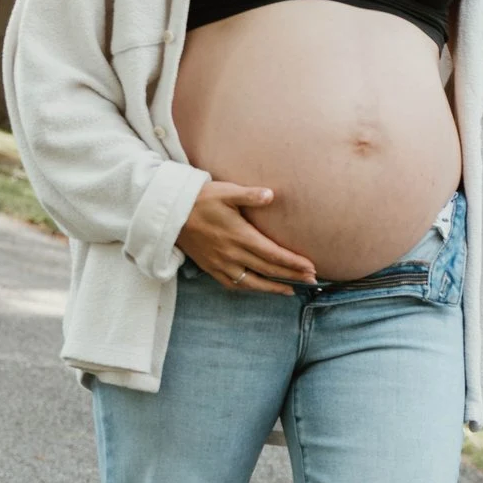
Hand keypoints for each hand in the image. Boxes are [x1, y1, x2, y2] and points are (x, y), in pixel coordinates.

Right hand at [175, 180, 314, 294]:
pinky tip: (261, 288)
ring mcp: (221, 264)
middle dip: (292, 276)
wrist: (170, 213)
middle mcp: (232, 254)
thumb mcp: (226, 192)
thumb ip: (249, 195)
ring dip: (274, 288)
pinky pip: (234, 284)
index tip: (311, 268)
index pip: (273, 254)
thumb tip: (271, 195)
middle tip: (312, 280)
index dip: (293, 263)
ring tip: (291, 291)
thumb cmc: (201, 199)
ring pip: (252, 283)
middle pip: (268, 270)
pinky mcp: (211, 268)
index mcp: (239, 236)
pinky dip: (250, 288)